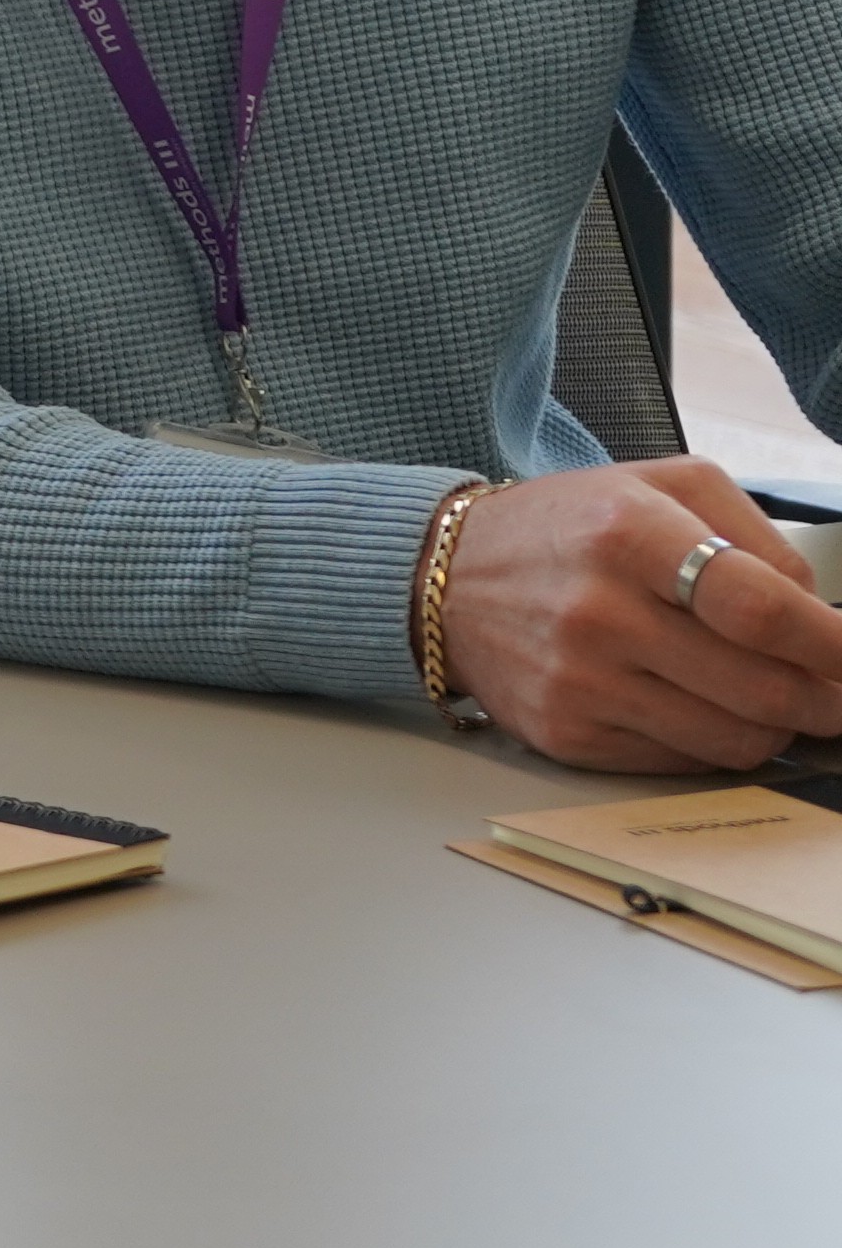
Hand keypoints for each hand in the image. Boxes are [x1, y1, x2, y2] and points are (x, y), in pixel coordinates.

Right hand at [427, 461, 841, 771]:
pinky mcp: (566, 734)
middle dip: (827, 699)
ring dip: (778, 727)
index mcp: (628, 534)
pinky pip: (684, 761)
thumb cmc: (570, 528)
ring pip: (735, 738)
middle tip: (841, 693)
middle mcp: (599, 612)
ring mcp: (579, 682)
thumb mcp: (661, 486)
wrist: (445, 580)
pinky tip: (705, 708)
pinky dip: (715, 741)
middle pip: (762, 688)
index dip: (833, 645)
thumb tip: (820, 617)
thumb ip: (755, 535)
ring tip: (774, 699)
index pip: (759, 608)